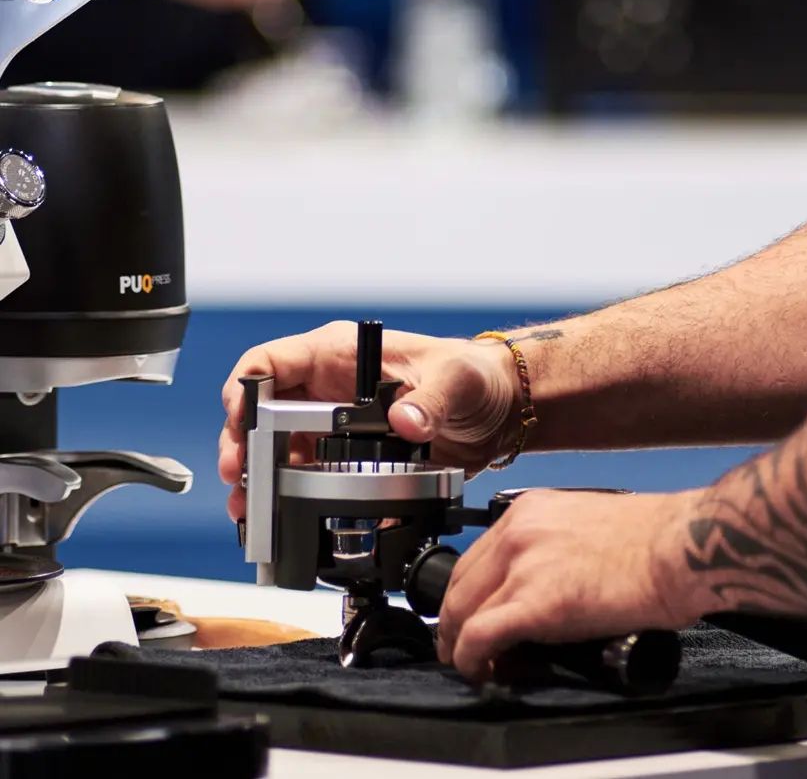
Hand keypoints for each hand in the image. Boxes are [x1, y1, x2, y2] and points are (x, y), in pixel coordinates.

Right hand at [218, 323, 519, 519]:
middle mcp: (326, 388)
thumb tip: (407, 419)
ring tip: (250, 510)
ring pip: (272, 449)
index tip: (242, 427)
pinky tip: (278, 520)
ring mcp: (331, 424)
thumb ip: (432, 399)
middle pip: (259, 411)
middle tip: (240, 478)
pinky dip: (283, 498)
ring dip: (257, 478)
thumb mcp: (455, 379)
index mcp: (340, 354)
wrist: (496, 412)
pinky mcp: (343, 457)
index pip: (270, 362)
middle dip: (242, 445)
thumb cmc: (473, 376)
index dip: (245, 393)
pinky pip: (300, 476)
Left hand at [436, 489, 699, 683]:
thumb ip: (554, 548)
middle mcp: (517, 531)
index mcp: (530, 510)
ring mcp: (522, 565)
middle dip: (454, 622)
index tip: (473, 614)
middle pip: (459, 584)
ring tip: (474, 665)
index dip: (468, 593)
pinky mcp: (534, 602)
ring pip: (461, 612)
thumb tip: (546, 584)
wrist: (677, 547)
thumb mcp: (585, 526)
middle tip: (463, 647)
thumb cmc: (653, 540)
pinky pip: (479, 636)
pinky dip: (471, 659)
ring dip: (459, 645)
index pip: (476, 556)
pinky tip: (481, 672)